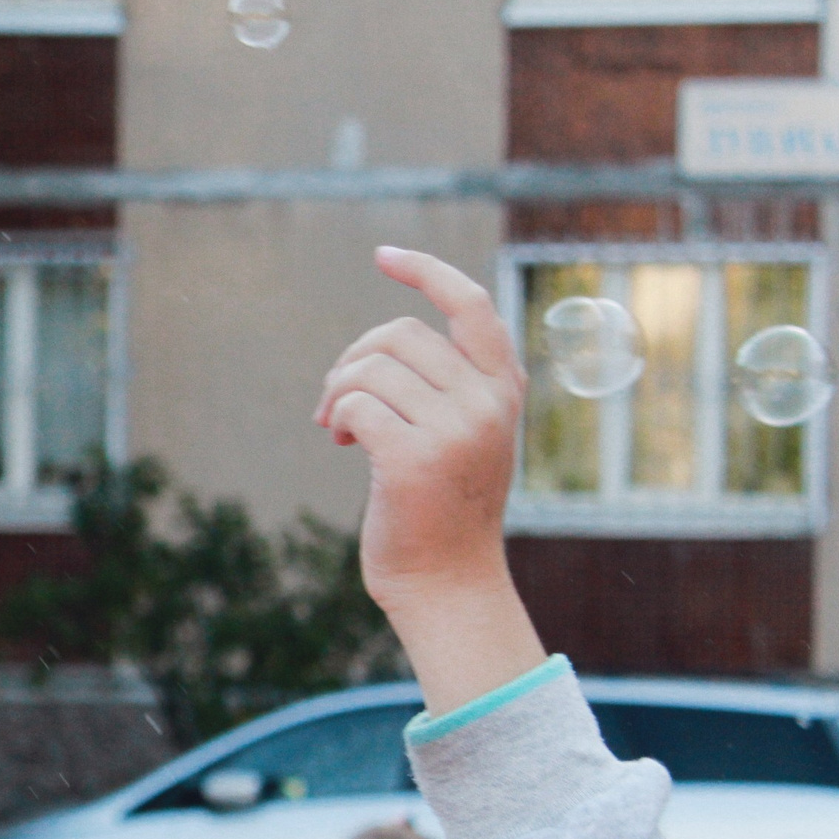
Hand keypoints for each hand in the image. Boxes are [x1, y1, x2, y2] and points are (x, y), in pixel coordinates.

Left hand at [313, 247, 547, 714]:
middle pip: (399, 334)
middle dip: (354, 359)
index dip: (426, 271)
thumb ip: (450, 386)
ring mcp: (456, 431)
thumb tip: (386, 340)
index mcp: (504, 389)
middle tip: (337, 401)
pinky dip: (336, 418)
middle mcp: (488, 404)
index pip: (471, 305)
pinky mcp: (414, 460)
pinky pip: (355, 405)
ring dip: (338, 392)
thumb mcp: (464, 435)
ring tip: (335, 425)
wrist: (447, 583)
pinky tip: (339, 443)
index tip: (385, 256)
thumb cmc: (442, 507)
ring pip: (371, 368)